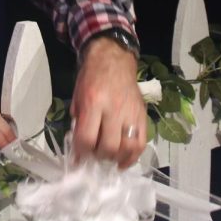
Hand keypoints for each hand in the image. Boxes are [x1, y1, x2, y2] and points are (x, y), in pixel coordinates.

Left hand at [71, 36, 145, 167]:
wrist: (114, 59)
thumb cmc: (92, 77)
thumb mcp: (77, 97)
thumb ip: (79, 122)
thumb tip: (79, 149)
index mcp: (94, 102)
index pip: (87, 138)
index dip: (80, 153)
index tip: (78, 156)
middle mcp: (114, 109)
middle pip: (108, 146)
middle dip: (98, 157)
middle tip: (93, 155)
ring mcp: (131, 113)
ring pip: (127, 147)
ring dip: (115, 158)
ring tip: (108, 158)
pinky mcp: (143, 115)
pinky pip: (141, 142)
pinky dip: (133, 156)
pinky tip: (123, 161)